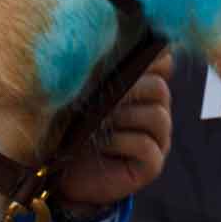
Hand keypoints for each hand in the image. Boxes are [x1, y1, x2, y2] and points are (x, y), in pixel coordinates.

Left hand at [54, 51, 174, 213]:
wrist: (58, 175)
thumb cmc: (66, 127)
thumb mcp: (79, 94)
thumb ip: (95, 72)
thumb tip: (98, 46)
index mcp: (143, 88)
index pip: (162, 63)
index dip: (148, 57)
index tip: (121, 60)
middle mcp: (156, 111)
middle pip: (158, 88)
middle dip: (129, 88)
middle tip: (100, 94)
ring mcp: (158, 140)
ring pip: (156, 116)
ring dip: (124, 116)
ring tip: (96, 121)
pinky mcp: (152, 165)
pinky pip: (146, 146)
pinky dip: (121, 141)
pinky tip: (100, 143)